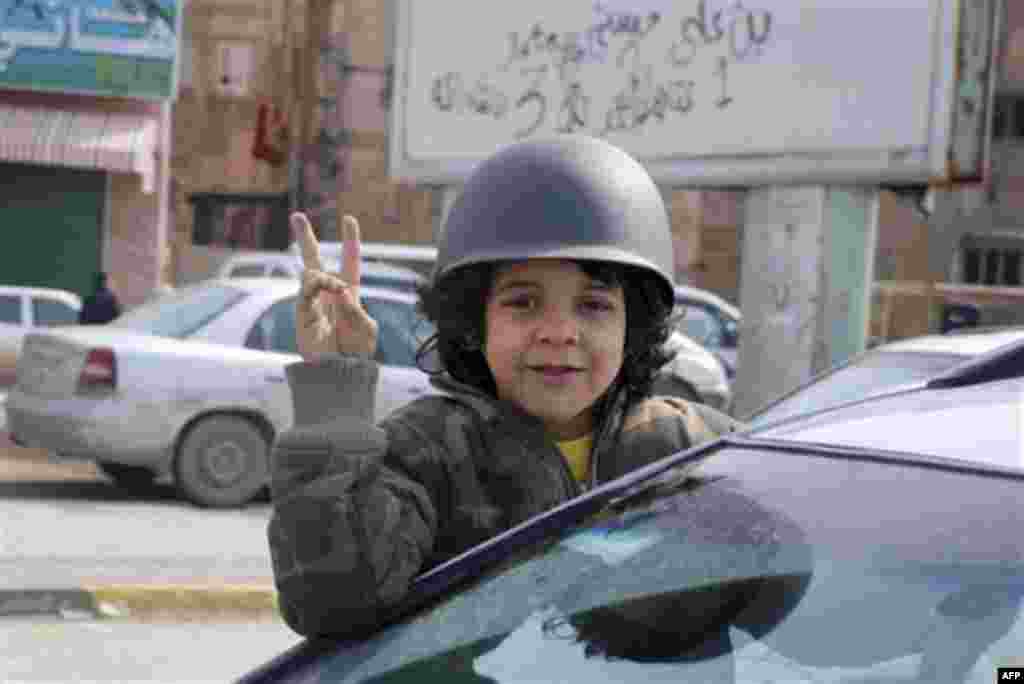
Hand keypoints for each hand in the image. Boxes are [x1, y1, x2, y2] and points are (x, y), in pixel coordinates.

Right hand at [292, 212, 378, 359]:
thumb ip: (357, 310)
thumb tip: (340, 292)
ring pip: (311, 274)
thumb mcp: (368, 330)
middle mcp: (328, 294)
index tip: (349, 220)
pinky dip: (319, 289)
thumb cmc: (356, 352)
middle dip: (305, 238)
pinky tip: (330, 291)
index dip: (350, 241)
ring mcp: (313, 302)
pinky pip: (305, 292)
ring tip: (338, 288)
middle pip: (314, 260)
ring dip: (327, 277)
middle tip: (297, 216)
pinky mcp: (302, 313)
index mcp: (349, 293)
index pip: (349, 261)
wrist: (339, 372)